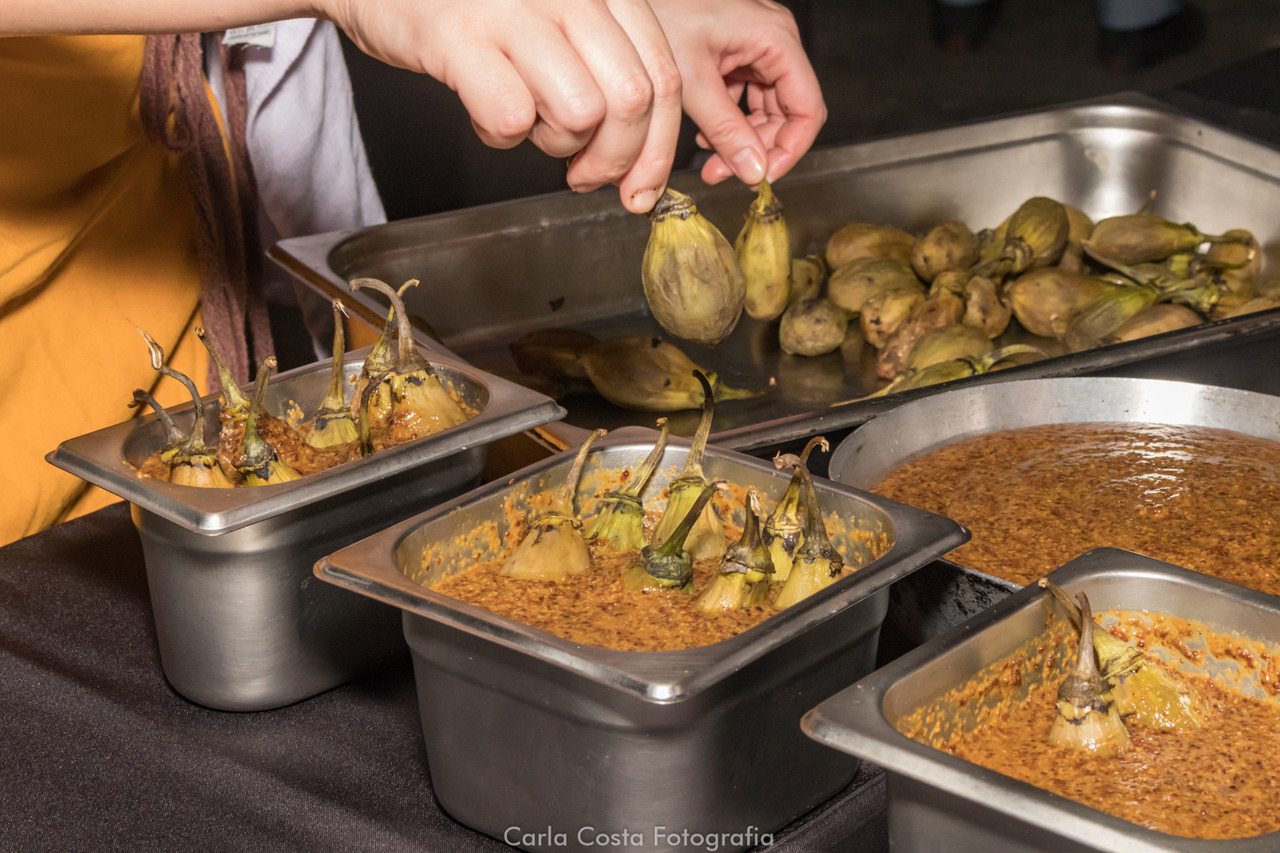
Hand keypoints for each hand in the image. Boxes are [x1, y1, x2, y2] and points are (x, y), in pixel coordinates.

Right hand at [326, 0, 683, 212]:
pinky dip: (501, 137)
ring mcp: (513, 9)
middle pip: (633, 101)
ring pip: (581, 113)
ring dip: (556, 143)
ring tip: (526, 124)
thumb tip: (644, 155)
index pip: (662, 76)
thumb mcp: (556, 19)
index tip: (641, 186)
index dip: (660, 147)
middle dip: (617, 160)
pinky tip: (486, 114)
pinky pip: (511, 119)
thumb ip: (605, 67)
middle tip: (584, 176)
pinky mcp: (459, 37)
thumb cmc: (473, 10)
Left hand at [649, 0, 825, 185]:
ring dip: (741, 142)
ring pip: (765, 111)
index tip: (764, 177)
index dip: (790, 150)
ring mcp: (755, 47)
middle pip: (786, 113)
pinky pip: (745, 99)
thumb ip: (725, 131)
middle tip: (725, 173)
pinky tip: (705, 137)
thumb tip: (752, 170)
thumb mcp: (692, 82)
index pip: (808, 109)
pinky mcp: (736, 55)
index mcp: (775, 39)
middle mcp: (773, 40)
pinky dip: (729, 124)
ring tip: (710, 161)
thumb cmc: (659, 13)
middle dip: (758, 150)